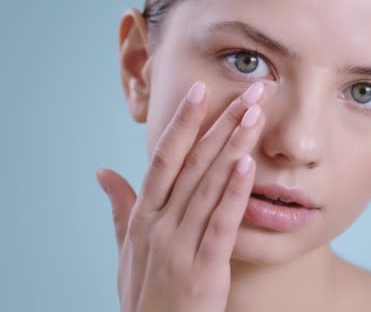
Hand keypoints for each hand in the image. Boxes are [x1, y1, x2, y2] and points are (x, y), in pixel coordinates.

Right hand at [96, 81, 265, 311]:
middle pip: (194, 163)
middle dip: (223, 123)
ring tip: (255, 114)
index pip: (164, 158)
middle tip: (251, 90)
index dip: (183, 122)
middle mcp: (160, 224)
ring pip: (209, 186)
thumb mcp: (125, 249)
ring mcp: (180, 246)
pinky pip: (221, 226)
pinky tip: (248, 166)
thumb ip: (120, 207)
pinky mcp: (203, 270)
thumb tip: (103, 172)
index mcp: (144, 216)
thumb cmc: (145, 292)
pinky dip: (234, 194)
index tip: (202, 90)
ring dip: (233, 147)